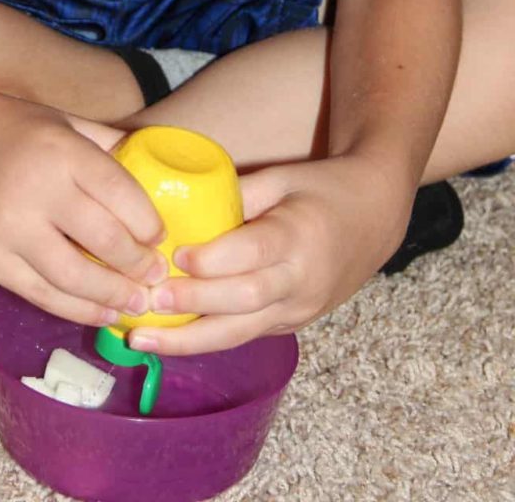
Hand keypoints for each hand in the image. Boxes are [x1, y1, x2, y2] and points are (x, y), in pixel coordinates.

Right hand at [0, 87, 165, 326]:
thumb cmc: (15, 129)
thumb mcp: (65, 122)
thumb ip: (109, 145)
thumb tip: (163, 170)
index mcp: (60, 151)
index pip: (118, 192)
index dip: (147, 222)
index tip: (162, 238)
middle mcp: (35, 191)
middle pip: (102, 240)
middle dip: (137, 264)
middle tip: (158, 276)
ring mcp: (7, 229)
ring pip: (73, 277)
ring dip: (113, 295)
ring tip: (138, 302)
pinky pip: (40, 294)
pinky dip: (76, 308)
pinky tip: (102, 311)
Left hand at [129, 154, 413, 354]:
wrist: (375, 219)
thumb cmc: (321, 190)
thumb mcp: (282, 178)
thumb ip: (236, 194)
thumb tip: (179, 205)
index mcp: (300, 236)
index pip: (253, 254)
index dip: (213, 258)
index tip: (175, 253)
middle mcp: (301, 281)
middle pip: (243, 301)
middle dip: (193, 304)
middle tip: (146, 299)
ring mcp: (298, 310)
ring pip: (240, 333)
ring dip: (188, 340)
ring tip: (142, 338)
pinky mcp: (289, 324)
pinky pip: (244, 336)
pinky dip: (204, 339)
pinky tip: (166, 340)